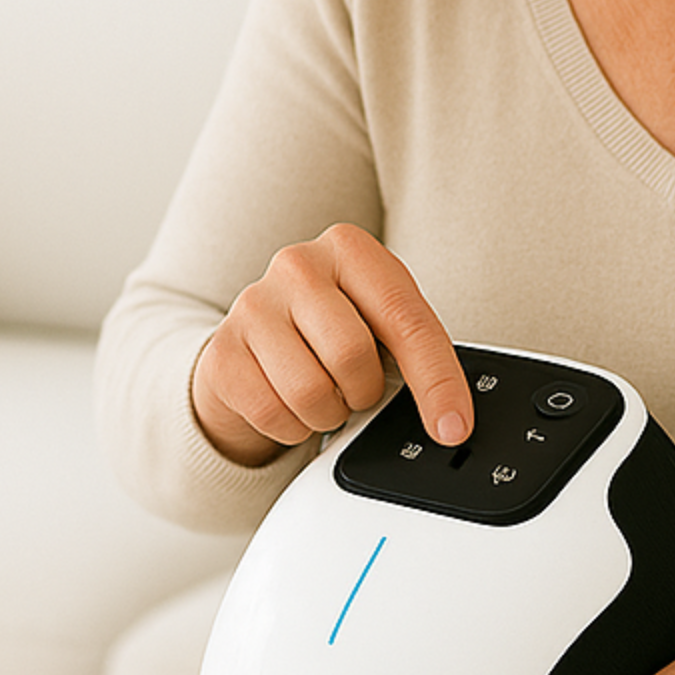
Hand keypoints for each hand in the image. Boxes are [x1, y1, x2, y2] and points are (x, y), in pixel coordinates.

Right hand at [190, 224, 471, 466]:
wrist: (254, 340)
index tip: (453, 426)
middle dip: (364, 391)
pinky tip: (290, 402)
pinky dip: (293, 425)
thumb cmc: (331, 327)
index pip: (406, 319)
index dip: (436, 381)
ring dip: (328, 412)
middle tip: (357, 386)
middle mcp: (298, 265)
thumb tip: (450, 417)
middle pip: (352, 357)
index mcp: (350, 248)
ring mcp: (253, 305)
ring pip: (311, 392)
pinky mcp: (221, 352)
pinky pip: (273, 414)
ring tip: (324, 393)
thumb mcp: (378, 320)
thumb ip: (413, 349)